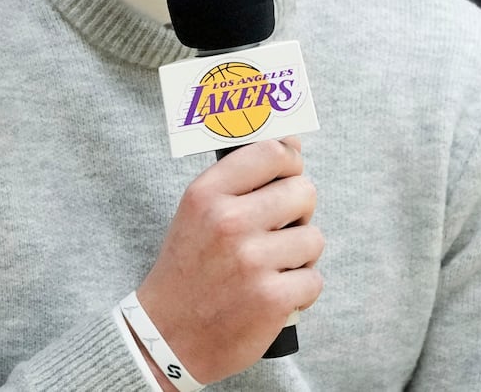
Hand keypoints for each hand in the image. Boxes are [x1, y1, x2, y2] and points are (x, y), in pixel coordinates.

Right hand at [131, 137, 322, 385]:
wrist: (166, 337)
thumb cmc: (189, 270)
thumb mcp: (197, 213)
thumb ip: (240, 179)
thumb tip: (293, 143)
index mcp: (207, 194)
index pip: (271, 152)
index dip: (291, 161)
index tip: (289, 174)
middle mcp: (228, 221)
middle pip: (303, 191)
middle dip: (299, 211)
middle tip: (280, 230)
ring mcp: (251, 260)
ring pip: (314, 238)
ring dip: (300, 255)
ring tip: (273, 267)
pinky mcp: (272, 298)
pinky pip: (314, 279)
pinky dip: (300, 290)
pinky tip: (274, 294)